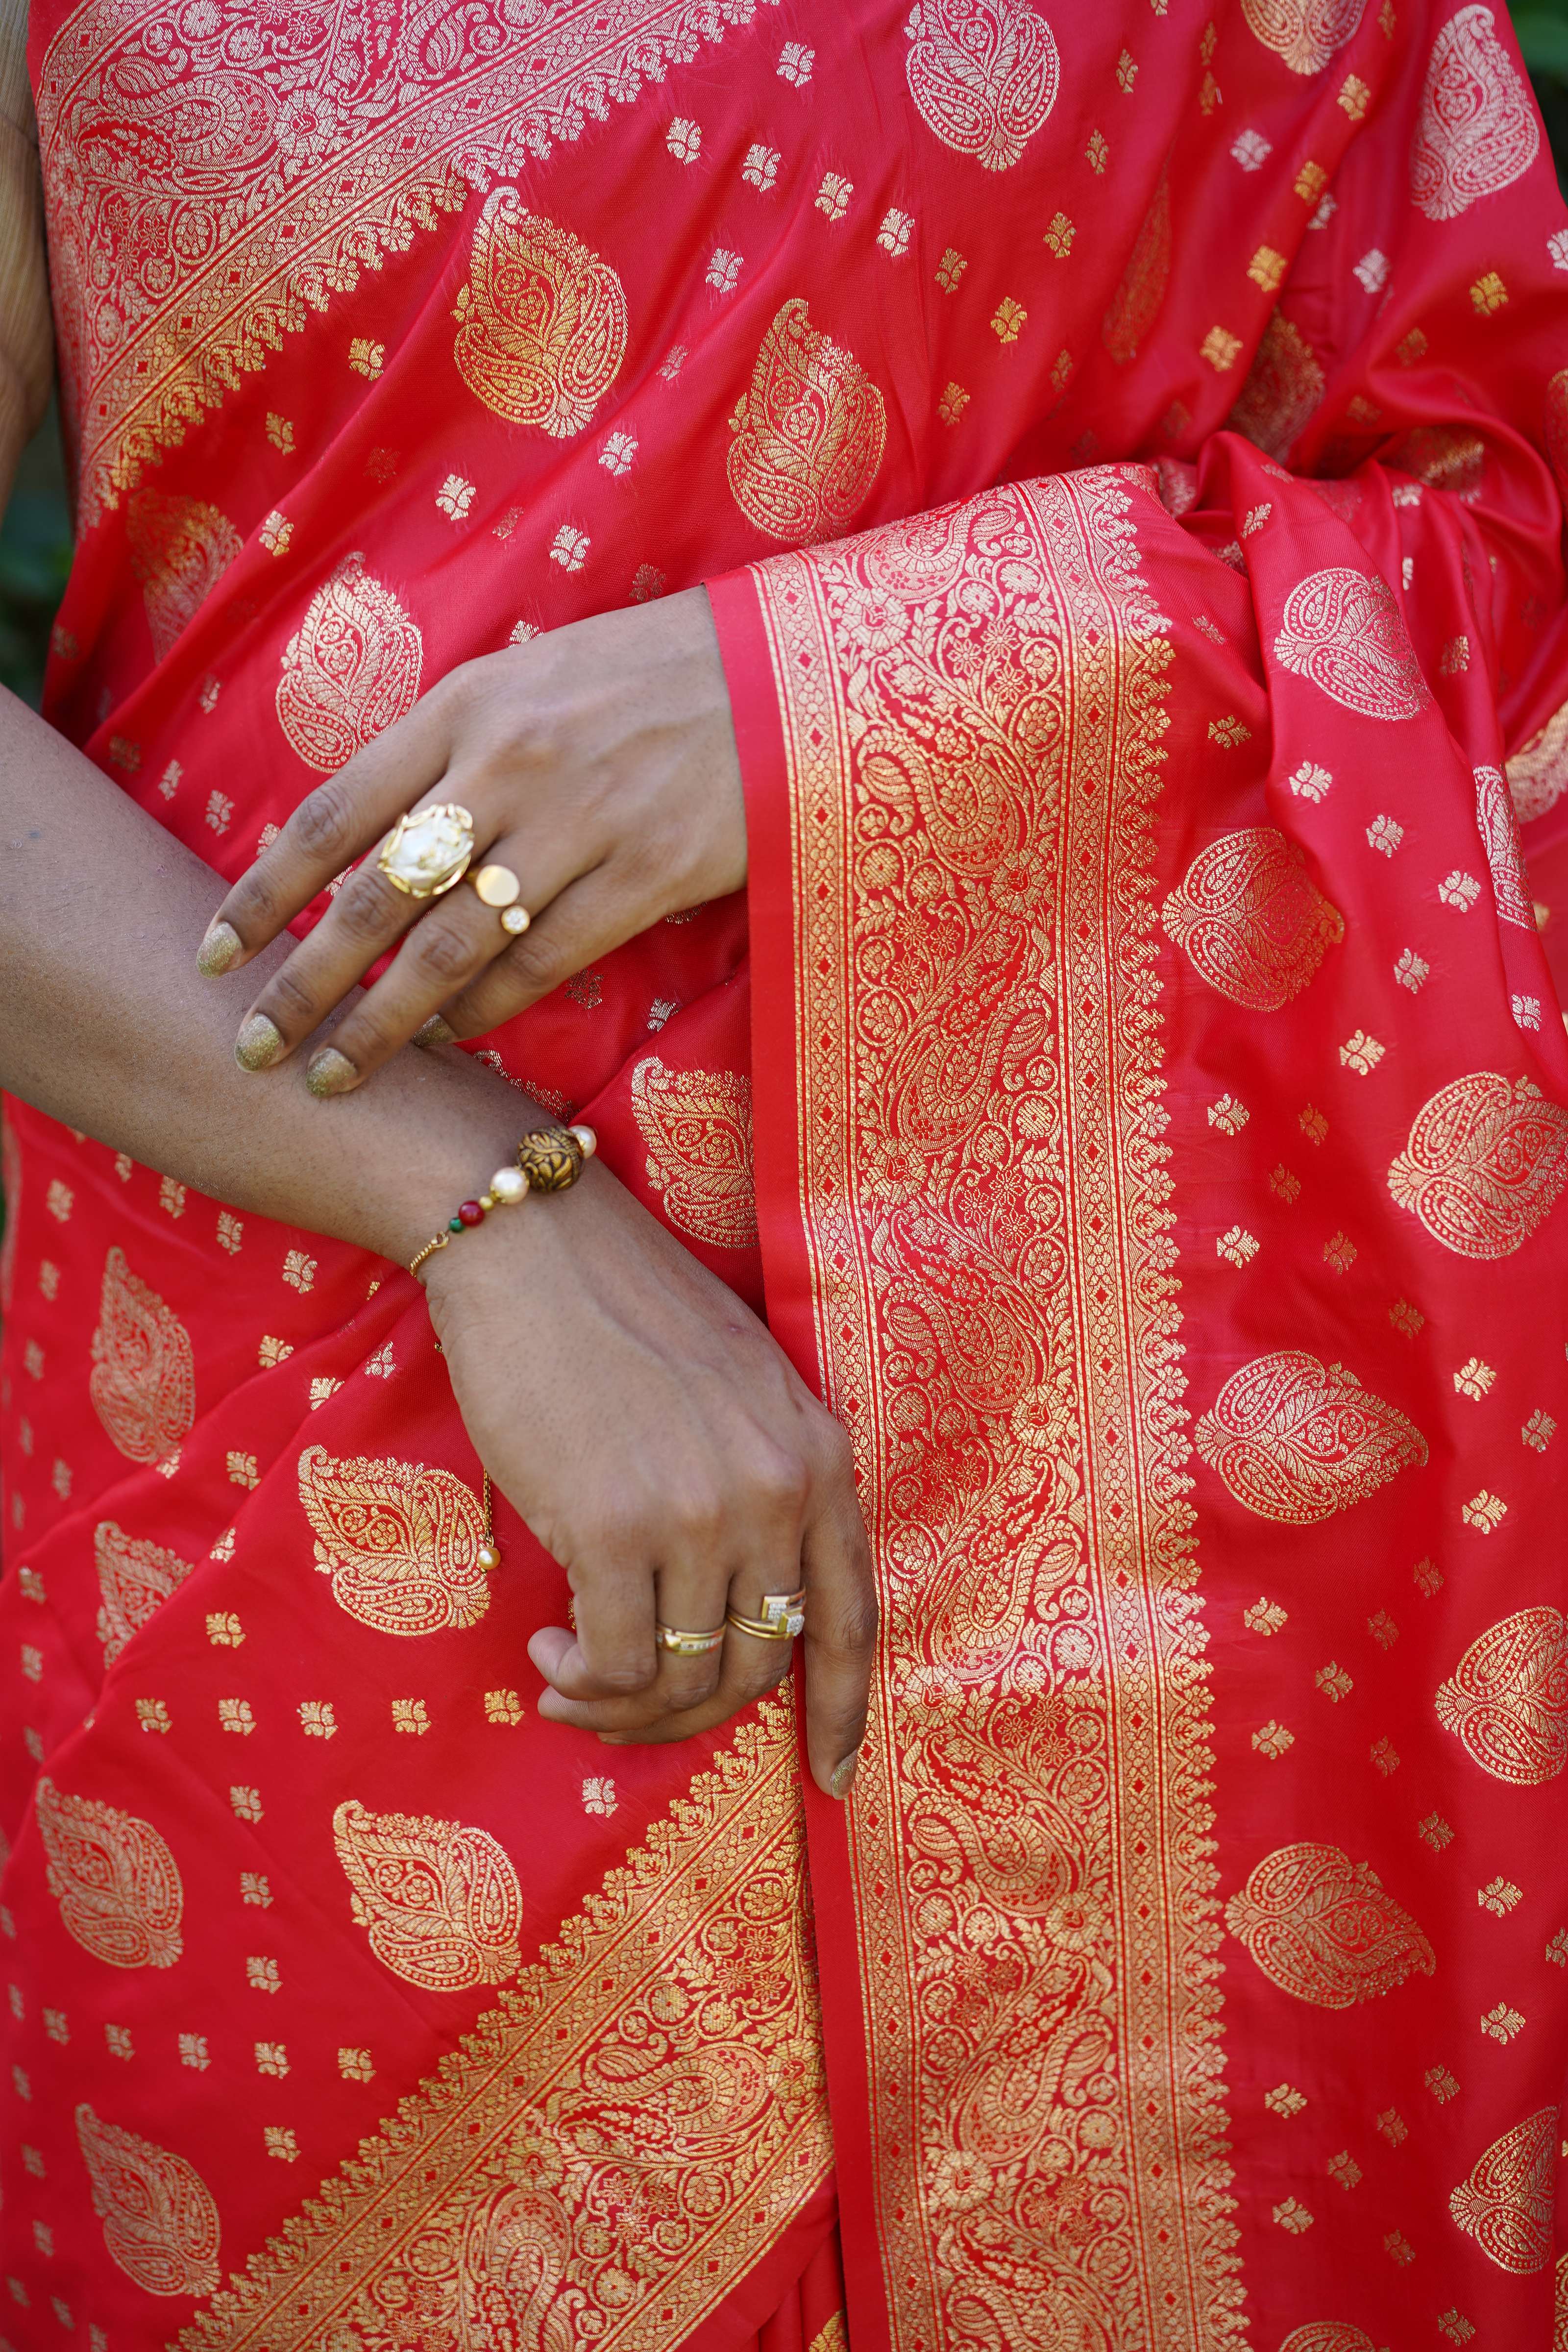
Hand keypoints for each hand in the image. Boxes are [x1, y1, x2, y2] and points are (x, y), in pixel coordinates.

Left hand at [199, 587, 744, 1092]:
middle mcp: (509, 765)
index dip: (265, 893)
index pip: (334, 813)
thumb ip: (442, 753)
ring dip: (384, 1023)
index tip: (215, 954)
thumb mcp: (524, 681)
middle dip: (304, 984)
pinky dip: (486, 1010)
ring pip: (451, 946)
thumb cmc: (642, 680)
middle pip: (377, 895)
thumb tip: (362, 840)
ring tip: (337, 1074)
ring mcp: (580, 823)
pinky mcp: (646, 876)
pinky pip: (541, 962)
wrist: (783, 677)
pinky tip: (451, 1040)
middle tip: (254, 1047)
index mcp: (464, 706)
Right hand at [425, 1166, 875, 1796]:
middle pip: (758, 1664)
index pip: (851, 1617)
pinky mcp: (615, 1527)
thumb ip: (755, 1490)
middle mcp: (777, 1490)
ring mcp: (700, 1511)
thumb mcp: (735, 1393)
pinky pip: (617, 1662)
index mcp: (819, 1456)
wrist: (533, 1245)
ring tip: (568, 1677)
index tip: (834, 1779)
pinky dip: (581, 1680)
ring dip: (619, 1704)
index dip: (844, 1711)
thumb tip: (725, 1615)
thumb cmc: (622, 1315)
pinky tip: (547, 1650)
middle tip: (620, 1706)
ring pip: (683, 1676)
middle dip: (689, 1713)